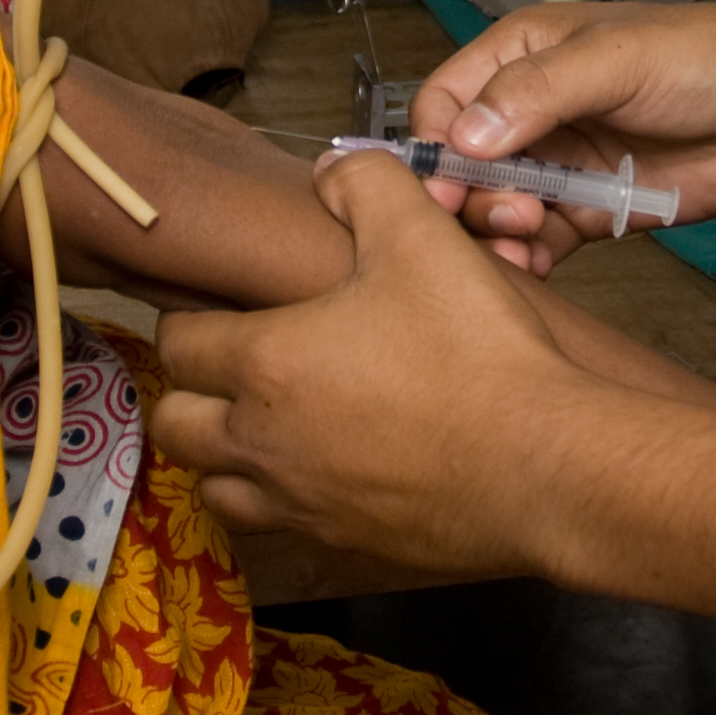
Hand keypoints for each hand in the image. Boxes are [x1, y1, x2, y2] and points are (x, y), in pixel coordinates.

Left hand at [151, 150, 712, 571]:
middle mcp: (263, 442)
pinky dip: (284, 500)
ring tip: (266, 425)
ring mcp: (301, 503)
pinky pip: (282, 527)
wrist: (542, 464)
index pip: (178, 343)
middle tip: (232, 366)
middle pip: (173, 425)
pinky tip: (328, 470)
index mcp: (264, 363)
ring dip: (225, 456)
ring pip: (216, 488)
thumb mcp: (421, 236)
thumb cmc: (476, 350)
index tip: (220, 303)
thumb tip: (330, 170)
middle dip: (189, 392)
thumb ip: (365, 185)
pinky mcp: (345, 544)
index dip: (189, 317)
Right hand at [409, 0, 715, 272]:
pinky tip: (536, 266)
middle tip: (509, 214)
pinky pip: (538, 240)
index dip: (433, 145)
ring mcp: (560, 162)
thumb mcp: (618, 59)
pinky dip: (528, 258)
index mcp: (522, 54)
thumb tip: (464, 135)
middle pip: (461, 164)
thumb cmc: (708, 58)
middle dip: (469, 196)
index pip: (443, 100)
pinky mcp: (590, 208)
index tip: (446, 186)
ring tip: (526, 240)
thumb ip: (537, 91)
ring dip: (495, 233)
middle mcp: (532, 110)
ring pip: (494, 208)